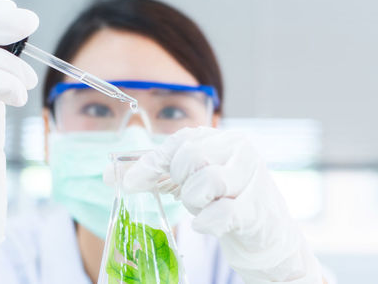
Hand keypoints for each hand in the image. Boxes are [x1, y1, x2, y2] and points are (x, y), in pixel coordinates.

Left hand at [120, 127, 323, 282]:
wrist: (267, 238)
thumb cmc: (224, 203)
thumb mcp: (188, 183)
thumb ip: (154, 175)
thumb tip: (110, 174)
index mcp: (223, 139)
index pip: (180, 141)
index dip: (152, 162)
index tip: (130, 182)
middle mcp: (241, 150)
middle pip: (191, 157)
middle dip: (182, 183)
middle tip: (192, 196)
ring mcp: (253, 178)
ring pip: (206, 182)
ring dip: (196, 203)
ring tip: (207, 208)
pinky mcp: (257, 209)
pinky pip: (219, 213)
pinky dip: (207, 223)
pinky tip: (211, 224)